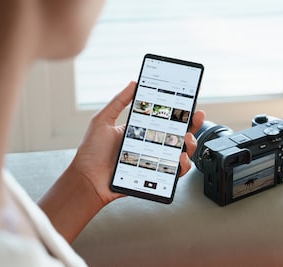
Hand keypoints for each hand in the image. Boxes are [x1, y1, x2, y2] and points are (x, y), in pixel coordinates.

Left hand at [71, 81, 204, 205]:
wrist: (87, 180)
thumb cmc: (91, 153)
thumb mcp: (103, 120)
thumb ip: (119, 102)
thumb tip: (134, 82)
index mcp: (140, 130)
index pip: (163, 118)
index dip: (178, 110)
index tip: (187, 101)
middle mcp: (149, 144)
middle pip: (177, 133)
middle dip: (191, 124)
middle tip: (196, 117)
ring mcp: (153, 160)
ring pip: (180, 151)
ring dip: (190, 144)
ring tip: (186, 139)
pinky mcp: (154, 176)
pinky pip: (174, 172)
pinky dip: (182, 166)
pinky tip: (180, 159)